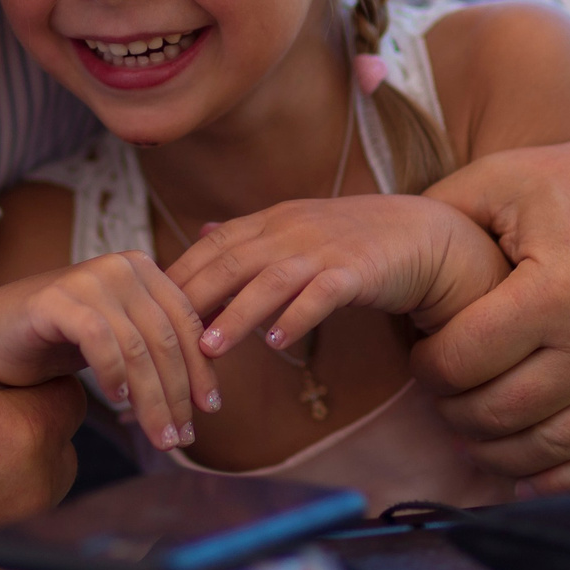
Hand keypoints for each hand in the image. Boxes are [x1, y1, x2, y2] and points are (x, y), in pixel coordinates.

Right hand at [0, 255, 213, 452]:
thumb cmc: (56, 344)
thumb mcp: (117, 341)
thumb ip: (155, 347)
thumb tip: (203, 392)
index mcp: (141, 270)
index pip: (186, 322)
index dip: (201, 369)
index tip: (209, 409)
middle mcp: (119, 266)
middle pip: (165, 338)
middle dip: (177, 394)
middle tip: (181, 437)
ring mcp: (87, 277)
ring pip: (137, 346)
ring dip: (152, 398)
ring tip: (158, 435)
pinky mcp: (55, 298)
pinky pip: (99, 339)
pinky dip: (113, 373)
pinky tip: (116, 401)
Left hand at [167, 194, 508, 355]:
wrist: (425, 233)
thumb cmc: (355, 240)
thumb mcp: (296, 229)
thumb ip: (248, 236)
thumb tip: (199, 236)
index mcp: (271, 222)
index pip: (212, 248)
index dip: (177, 277)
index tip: (144, 311)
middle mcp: (291, 230)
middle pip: (230, 262)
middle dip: (193, 299)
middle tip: (160, 336)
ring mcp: (325, 248)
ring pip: (271, 279)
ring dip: (237, 312)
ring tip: (209, 347)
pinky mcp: (359, 270)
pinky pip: (323, 294)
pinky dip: (298, 316)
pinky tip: (278, 343)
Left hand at [413, 64, 569, 491]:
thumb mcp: (506, 179)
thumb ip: (438, 219)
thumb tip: (374, 262)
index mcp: (558, 289)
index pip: (461, 363)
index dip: (427, 367)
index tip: (424, 356)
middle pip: (498, 413)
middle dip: (455, 410)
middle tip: (446, 393)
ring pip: (547, 448)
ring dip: (498, 448)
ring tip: (476, 425)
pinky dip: (559, 474)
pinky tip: (527, 464)